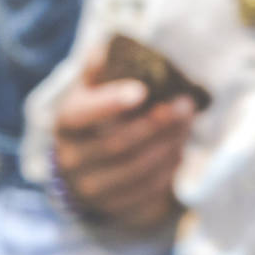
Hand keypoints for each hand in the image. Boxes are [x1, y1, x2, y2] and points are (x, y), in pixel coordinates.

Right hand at [51, 48, 192, 229]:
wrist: (83, 168)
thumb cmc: (96, 118)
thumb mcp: (92, 90)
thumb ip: (99, 67)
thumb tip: (107, 44)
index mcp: (67, 124)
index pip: (83, 114)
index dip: (111, 102)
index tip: (142, 90)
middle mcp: (73, 161)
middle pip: (118, 144)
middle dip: (156, 124)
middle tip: (186, 105)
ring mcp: (93, 190)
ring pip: (136, 171)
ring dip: (168, 147)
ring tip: (188, 126)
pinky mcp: (115, 209)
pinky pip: (146, 194)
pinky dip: (168, 173)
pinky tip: (179, 153)